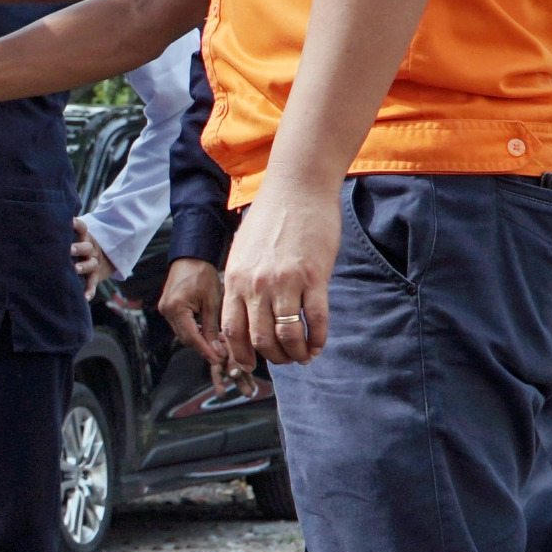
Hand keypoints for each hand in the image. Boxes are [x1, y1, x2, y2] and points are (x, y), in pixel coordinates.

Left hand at [69, 218, 115, 299]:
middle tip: (68, 249)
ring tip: (75, 269)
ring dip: (84, 266)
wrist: (102, 258)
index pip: (83, 229)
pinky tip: (84, 297)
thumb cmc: (78, 246)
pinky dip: (89, 291)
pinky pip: (93, 284)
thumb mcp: (75, 236)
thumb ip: (62, 232)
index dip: (77, 224)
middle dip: (78, 248)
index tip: (69, 221)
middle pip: (87, 247)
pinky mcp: (94, 276)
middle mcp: (90, 249)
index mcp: (85, 238)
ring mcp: (93, 263)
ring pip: (91, 264)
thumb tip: (38, 223)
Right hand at [157, 257, 231, 391]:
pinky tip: (207, 336)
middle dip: (203, 349)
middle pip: (186, 338)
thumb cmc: (202, 272)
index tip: (219, 361)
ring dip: (199, 342)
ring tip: (217, 349)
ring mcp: (165, 310)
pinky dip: (194, 332)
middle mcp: (166, 311)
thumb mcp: (212, 300)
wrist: (190, 255)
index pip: (192, 337)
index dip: (206, 351)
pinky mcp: (168, 308)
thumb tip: (217, 348)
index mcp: (176, 308)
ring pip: (184, 334)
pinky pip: (182, 326)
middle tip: (222, 358)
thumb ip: (213, 326)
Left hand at [220, 175, 338, 370]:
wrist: (297, 188)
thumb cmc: (270, 218)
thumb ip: (242, 282)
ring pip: (288, 335)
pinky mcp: (314, 277)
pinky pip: (315, 319)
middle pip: (260, 339)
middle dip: (273, 358)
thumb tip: (245, 312)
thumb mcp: (242, 251)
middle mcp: (256, 285)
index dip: (241, 354)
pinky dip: (318, 339)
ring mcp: (285, 282)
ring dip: (296, 353)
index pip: (232, 331)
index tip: (250, 363)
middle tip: (284, 360)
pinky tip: (319, 345)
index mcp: (234, 280)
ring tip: (303, 356)